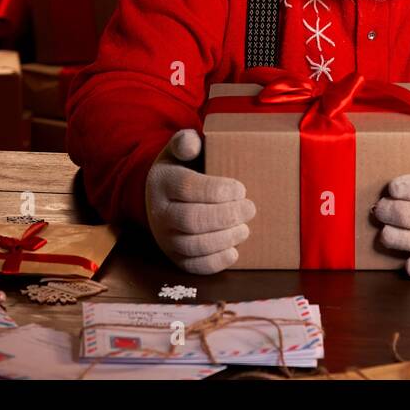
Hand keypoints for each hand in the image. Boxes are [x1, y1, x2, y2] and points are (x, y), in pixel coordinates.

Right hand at [145, 129, 255, 273]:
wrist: (159, 196)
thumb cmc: (181, 169)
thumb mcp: (179, 150)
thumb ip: (186, 142)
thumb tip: (192, 143)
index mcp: (163, 182)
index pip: (187, 188)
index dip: (217, 190)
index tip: (240, 189)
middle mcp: (160, 212)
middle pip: (192, 219)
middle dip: (226, 216)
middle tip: (250, 208)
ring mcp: (165, 238)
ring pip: (193, 245)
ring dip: (224, 239)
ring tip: (245, 228)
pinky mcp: (174, 257)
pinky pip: (193, 266)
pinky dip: (215, 262)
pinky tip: (233, 251)